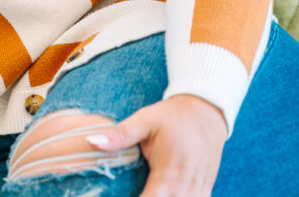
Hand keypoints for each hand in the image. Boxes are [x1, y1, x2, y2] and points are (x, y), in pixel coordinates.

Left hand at [87, 95, 226, 196]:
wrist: (207, 109)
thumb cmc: (172, 115)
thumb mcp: (145, 120)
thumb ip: (120, 135)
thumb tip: (91, 141)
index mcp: (168, 171)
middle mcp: (185, 185)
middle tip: (132, 192)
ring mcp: (198, 189)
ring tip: (145, 193)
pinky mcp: (205, 189)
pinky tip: (165, 193)